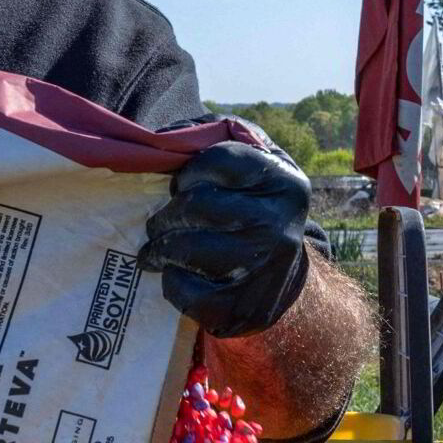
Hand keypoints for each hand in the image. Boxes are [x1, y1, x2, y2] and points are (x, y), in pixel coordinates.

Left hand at [140, 142, 310, 338]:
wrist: (286, 282)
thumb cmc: (256, 214)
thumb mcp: (258, 172)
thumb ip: (222, 141)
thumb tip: (166, 135)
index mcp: (285, 182)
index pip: (219, 160)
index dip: (189, 173)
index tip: (182, 186)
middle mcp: (280, 224)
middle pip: (195, 205)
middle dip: (166, 215)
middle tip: (159, 223)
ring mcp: (263, 268)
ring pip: (183, 248)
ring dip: (159, 249)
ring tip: (156, 250)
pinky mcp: (241, 307)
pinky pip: (183, 288)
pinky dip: (170, 281)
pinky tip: (177, 275)